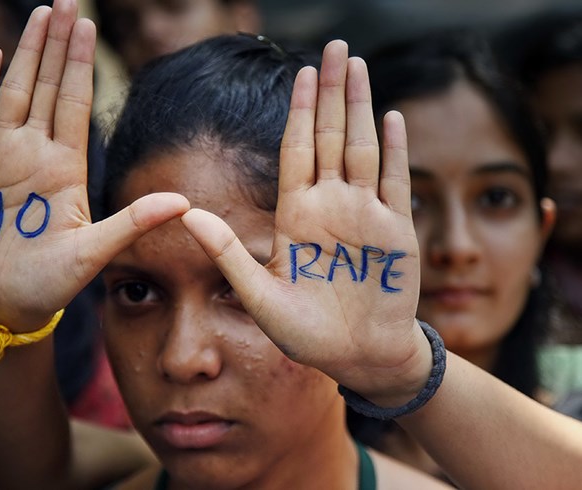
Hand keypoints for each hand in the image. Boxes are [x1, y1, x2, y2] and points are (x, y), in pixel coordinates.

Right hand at [0, 0, 188, 329]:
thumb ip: (133, 222)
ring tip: (38, 15)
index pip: (74, 104)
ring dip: (26, 55)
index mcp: (66, 168)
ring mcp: (2, 158)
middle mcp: (36, 155)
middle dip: (56, 45)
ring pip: (15, 93)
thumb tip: (184, 203)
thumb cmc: (50, 284)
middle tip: (65, 1)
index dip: (79, 65)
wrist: (4, 304)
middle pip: (46, 87)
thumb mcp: (95, 251)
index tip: (87, 27)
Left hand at [182, 40, 429, 401]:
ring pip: (363, 148)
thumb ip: (227, 255)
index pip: (297, 150)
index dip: (300, 112)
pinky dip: (395, 149)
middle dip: (332, 92)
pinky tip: (391, 116)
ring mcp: (365, 215)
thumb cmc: (307, 334)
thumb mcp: (260, 297)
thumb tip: (185, 215)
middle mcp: (330, 206)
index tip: (300, 73)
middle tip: (335, 47)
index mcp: (296, 215)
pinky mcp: (396, 230)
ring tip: (358, 66)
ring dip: (361, 106)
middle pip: (332, 137)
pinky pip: (395, 181)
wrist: (357, 356)